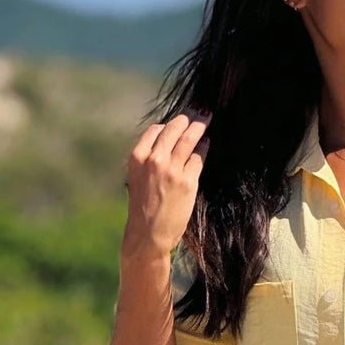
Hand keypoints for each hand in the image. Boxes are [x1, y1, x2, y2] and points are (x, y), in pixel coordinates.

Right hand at [120, 110, 210, 263]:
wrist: (148, 234)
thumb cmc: (143, 207)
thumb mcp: (138, 178)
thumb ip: (150, 159)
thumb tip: (168, 141)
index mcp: (137, 157)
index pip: (156, 129)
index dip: (169, 124)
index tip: (179, 121)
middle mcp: (154, 159)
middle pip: (175, 128)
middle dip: (189, 117)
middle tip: (199, 110)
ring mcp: (172, 169)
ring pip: (189, 138)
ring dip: (200, 126)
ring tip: (207, 118)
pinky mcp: (188, 181)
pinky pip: (198, 157)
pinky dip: (203, 148)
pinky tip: (206, 144)